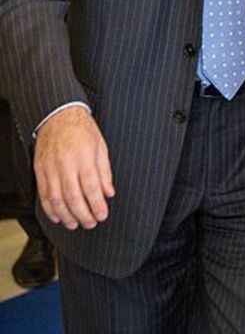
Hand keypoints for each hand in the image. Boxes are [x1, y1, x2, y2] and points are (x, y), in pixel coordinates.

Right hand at [33, 106, 114, 229]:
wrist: (58, 116)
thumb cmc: (82, 129)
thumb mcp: (101, 147)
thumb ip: (105, 172)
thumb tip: (109, 192)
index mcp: (83, 157)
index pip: (91, 187)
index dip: (97, 204)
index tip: (102, 215)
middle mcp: (65, 164)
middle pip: (73, 196)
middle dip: (83, 214)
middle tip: (91, 223)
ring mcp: (50, 168)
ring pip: (57, 199)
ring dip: (66, 215)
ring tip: (75, 224)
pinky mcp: (40, 171)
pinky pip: (44, 194)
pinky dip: (50, 208)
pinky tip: (57, 216)